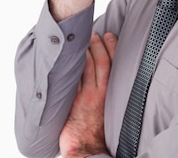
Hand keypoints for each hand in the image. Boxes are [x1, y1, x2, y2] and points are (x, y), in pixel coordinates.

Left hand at [59, 32, 116, 157]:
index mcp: (110, 93)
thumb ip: (102, 93)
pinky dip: (68, 66)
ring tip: (78, 39)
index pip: (112, 63)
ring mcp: (86, 96)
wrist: (86, 150)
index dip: (111, 47)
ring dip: (81, 50)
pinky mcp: (73, 101)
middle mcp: (99, 92)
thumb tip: (98, 78)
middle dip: (95, 43)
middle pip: (99, 60)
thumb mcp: (106, 109)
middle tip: (91, 32)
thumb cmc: (95, 133)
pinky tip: (64, 57)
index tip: (108, 34)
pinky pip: (71, 78)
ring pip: (83, 67)